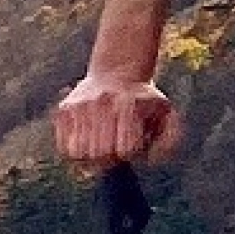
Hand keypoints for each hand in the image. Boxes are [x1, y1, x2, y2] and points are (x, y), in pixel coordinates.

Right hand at [54, 72, 181, 172]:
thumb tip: (151, 161)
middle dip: (110, 159)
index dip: (130, 154)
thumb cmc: (144, 101)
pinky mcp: (64, 110)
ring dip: (91, 158)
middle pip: (100, 154)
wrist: (118, 72)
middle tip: (115, 150)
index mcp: (128, 106)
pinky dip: (75, 152)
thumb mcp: (166, 114)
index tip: (132, 145)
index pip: (124, 150)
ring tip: (101, 146)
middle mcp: (102, 104)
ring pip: (79, 153)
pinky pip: (64, 147)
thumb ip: (170, 139)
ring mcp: (80, 106)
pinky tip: (87, 142)